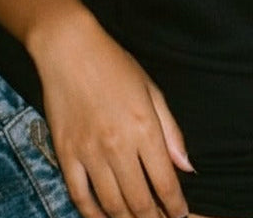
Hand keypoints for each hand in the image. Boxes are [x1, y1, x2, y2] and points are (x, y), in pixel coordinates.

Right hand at [34, 12, 191, 217]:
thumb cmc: (116, 66)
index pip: (165, 181)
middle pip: (139, 200)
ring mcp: (89, 153)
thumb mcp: (152, 92)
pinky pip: (80, 196)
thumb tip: (187, 166)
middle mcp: (117, 146)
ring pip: (111, 204)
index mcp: (144, 128)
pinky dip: (93, 213)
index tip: (181, 214)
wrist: (71, 52)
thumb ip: (171, 132)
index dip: (175, 205)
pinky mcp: (65, 155)